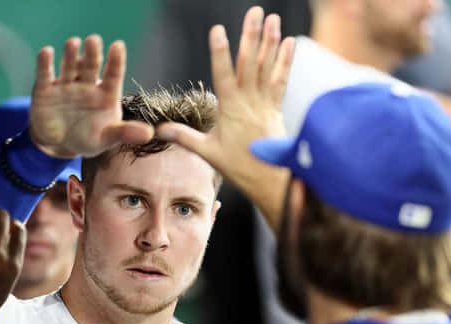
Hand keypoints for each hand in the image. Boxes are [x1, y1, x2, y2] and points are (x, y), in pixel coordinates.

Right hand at [29, 34, 153, 158]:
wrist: (59, 146)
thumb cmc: (88, 139)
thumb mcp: (107, 139)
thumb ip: (125, 133)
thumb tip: (149, 134)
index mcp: (105, 93)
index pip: (113, 74)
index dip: (115, 61)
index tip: (118, 46)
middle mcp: (87, 84)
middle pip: (91, 66)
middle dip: (92, 53)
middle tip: (94, 40)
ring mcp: (66, 85)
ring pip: (69, 66)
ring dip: (71, 55)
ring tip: (73, 43)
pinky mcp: (45, 90)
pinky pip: (45, 75)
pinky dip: (45, 64)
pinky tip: (46, 52)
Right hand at [156, 6, 294, 230]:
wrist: (269, 179)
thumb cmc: (238, 167)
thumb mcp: (207, 152)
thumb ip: (184, 138)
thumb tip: (160, 131)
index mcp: (230, 109)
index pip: (223, 75)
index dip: (220, 53)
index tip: (218, 31)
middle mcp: (249, 101)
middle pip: (250, 63)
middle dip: (251, 35)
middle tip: (255, 11)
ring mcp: (264, 103)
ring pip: (268, 67)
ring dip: (271, 42)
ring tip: (273, 19)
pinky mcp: (276, 107)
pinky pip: (281, 80)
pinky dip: (285, 61)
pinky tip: (290, 42)